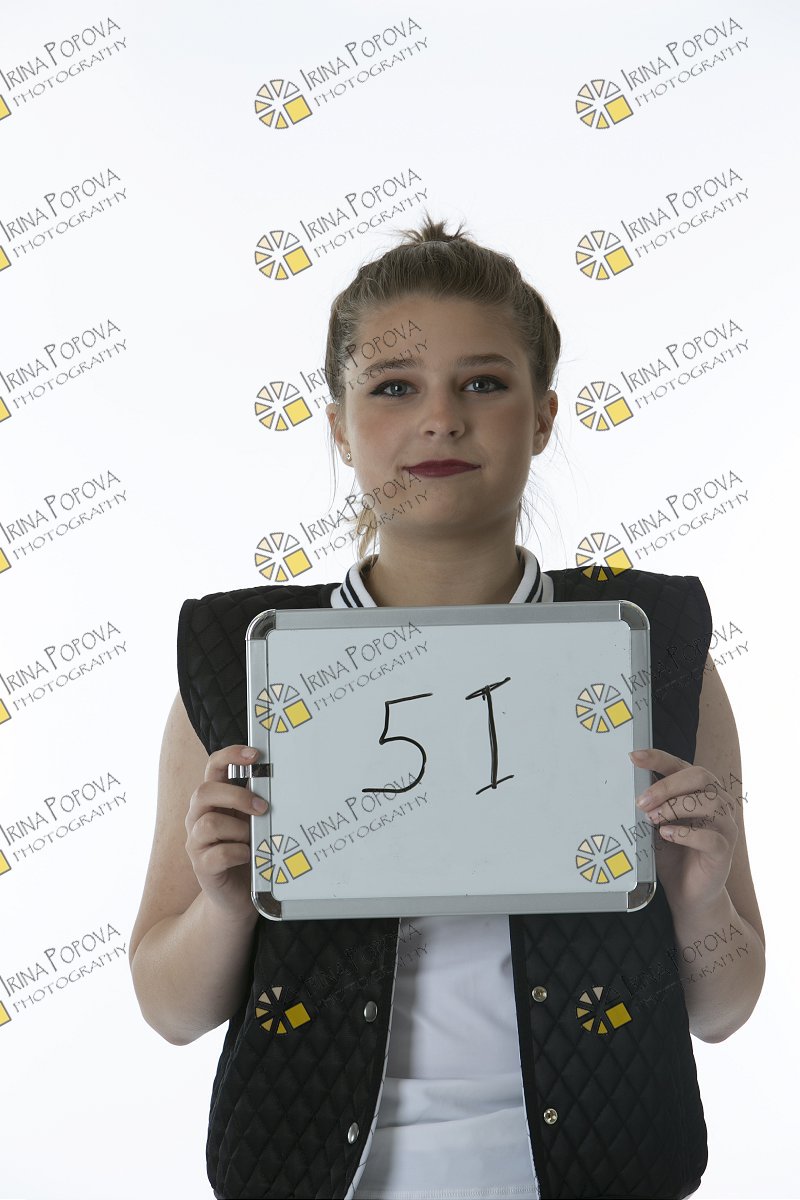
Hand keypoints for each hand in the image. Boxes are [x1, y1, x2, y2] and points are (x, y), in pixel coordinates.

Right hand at [185, 745, 267, 921]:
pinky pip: (216, 854)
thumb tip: (282, 777)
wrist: (238, 895)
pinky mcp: (201, 866)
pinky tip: (249, 856)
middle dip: (236, 796)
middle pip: (204, 792)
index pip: (213, 767)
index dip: (230, 756)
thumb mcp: (255, 821)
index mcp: (214, 800)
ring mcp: (196, 842)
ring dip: (238, 829)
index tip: (255, 755)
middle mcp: (198, 817)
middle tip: (263, 807)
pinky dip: (237, 853)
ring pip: (208, 824)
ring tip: (254, 839)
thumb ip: (258, 800)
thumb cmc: (249, 851)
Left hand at [630, 747, 737, 918]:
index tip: (634, 757)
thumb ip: (649, 803)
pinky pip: (711, 837)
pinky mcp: (724, 850)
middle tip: (641, 802)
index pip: (681, 764)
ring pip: (708, 802)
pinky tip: (667, 835)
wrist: (687, 891)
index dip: (658, 758)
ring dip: (674, 807)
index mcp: (699, 790)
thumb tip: (626, 783)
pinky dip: (686, 833)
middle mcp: (717, 802)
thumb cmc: (671, 852)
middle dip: (666, 786)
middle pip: (699, 776)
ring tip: (652, 819)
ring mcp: (725, 825)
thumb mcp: (654, 822)